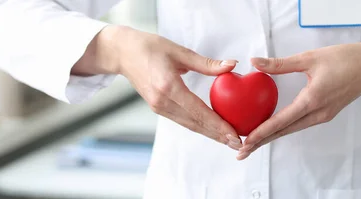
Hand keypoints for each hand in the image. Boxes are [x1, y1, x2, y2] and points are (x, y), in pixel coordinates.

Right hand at [72, 25, 242, 149]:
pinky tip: (213, 129)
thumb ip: (207, 63)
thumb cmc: (150, 47)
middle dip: (217, 135)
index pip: (198, 111)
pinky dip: (199, 126)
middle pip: (195, 123)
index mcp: (168, 86)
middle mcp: (162, 101)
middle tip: (238, 144)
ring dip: (210, 134)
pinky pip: (183, 120)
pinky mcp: (158, 107)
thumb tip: (232, 65)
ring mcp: (159, 106)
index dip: (217, 124)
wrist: (122, 53)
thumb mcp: (180, 51)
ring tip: (229, 140)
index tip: (233, 133)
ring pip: (189, 125)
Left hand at [236, 37, 360, 159]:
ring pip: (293, 129)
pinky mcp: (327, 112)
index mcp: (313, 100)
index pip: (281, 122)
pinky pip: (302, 124)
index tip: (246, 142)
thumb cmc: (346, 59)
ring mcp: (324, 115)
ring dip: (273, 136)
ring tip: (255, 142)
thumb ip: (280, 64)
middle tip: (242, 151)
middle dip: (263, 141)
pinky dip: (285, 127)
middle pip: (285, 131)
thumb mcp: (310, 58)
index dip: (261, 133)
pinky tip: (275, 127)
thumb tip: (256, 63)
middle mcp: (319, 113)